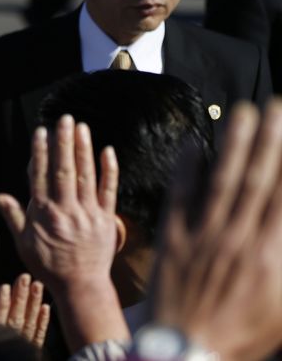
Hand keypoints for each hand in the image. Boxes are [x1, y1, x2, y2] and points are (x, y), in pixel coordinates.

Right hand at [0, 115, 126, 350]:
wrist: (80, 287)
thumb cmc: (49, 266)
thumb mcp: (23, 243)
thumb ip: (13, 216)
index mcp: (44, 215)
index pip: (41, 176)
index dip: (41, 152)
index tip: (40, 132)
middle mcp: (66, 211)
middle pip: (64, 170)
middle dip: (63, 142)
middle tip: (64, 119)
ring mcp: (88, 214)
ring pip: (85, 176)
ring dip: (83, 149)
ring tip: (80, 127)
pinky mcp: (106, 219)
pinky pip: (109, 191)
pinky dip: (109, 171)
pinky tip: (107, 151)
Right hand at [0, 273, 49, 348]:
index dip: (2, 303)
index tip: (5, 286)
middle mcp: (8, 343)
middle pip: (16, 318)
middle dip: (20, 297)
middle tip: (25, 277)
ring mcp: (21, 347)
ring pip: (29, 323)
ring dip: (33, 303)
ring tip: (37, 285)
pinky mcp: (32, 352)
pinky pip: (38, 337)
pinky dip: (42, 322)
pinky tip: (45, 308)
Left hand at [149, 101, 281, 360]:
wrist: (189, 351)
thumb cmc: (243, 335)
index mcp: (269, 254)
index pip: (281, 195)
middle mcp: (237, 239)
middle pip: (254, 180)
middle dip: (265, 141)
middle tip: (270, 106)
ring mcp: (202, 237)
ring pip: (219, 182)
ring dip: (230, 145)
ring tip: (238, 113)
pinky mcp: (172, 241)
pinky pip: (178, 199)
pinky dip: (186, 171)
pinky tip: (191, 145)